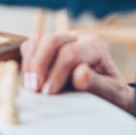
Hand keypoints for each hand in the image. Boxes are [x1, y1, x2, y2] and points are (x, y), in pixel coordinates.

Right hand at [20, 33, 135, 113]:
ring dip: (29, 64)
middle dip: (40, 64)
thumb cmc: (110, 96)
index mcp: (95, 45)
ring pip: (37, 41)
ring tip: (29, 87)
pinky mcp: (46, 48)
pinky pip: (29, 48)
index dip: (57, 72)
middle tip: (34, 89)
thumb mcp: (110, 94)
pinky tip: (28, 82)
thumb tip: (80, 72)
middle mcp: (76, 37)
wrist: (107, 96)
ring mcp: (60, 40)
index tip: (49, 93)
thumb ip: (96, 84)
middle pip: (51, 41)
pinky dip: (25, 63)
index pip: (70, 53)